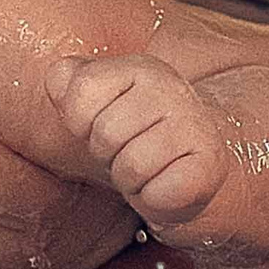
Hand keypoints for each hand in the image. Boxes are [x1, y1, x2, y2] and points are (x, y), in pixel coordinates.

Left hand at [45, 53, 230, 234]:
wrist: (194, 164)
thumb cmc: (138, 136)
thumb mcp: (100, 102)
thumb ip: (69, 84)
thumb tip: (60, 78)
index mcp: (140, 68)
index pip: (81, 91)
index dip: (81, 122)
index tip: (103, 125)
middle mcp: (171, 89)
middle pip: (104, 134)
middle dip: (107, 155)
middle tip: (129, 152)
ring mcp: (195, 125)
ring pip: (131, 167)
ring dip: (130, 180)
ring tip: (147, 170)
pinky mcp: (209, 166)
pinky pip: (157, 194)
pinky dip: (153, 200)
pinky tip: (165, 185)